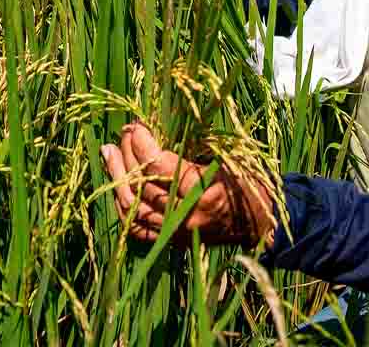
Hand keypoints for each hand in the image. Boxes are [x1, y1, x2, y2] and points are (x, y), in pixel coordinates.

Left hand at [101, 122, 275, 248]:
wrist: (258, 222)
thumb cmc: (246, 182)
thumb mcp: (227, 158)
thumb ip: (194, 147)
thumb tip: (160, 127)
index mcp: (206, 193)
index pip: (161, 168)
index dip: (143, 145)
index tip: (137, 126)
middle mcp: (187, 216)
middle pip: (142, 185)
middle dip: (129, 154)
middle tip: (125, 132)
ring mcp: (176, 233)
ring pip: (132, 207)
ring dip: (117, 177)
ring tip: (110, 151)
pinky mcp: (170, 242)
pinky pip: (136, 226)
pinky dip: (123, 203)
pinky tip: (116, 182)